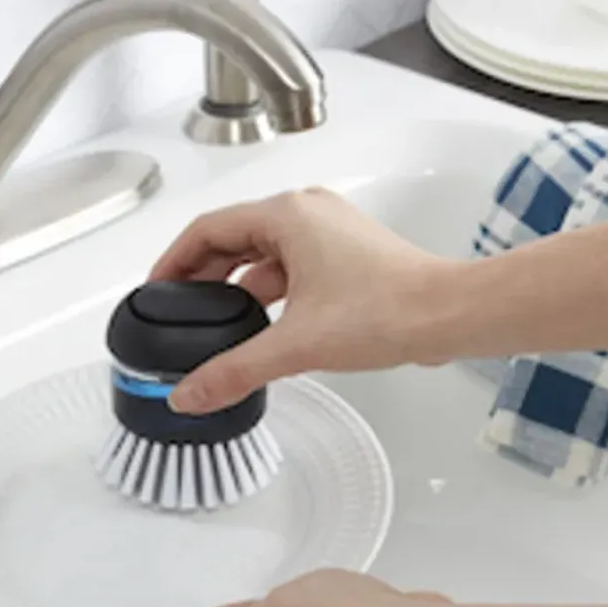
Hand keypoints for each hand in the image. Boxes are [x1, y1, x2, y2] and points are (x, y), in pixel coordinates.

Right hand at [149, 188, 452, 413]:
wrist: (450, 315)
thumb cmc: (388, 310)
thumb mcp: (296, 344)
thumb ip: (234, 370)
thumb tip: (190, 393)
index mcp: (287, 215)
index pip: (208, 229)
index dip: (175, 259)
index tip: (157, 288)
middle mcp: (306, 213)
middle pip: (233, 238)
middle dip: (203, 273)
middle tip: (179, 308)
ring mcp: (327, 231)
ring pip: (262, 253)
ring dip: (236, 283)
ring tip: (213, 320)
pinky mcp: (343, 253)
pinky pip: (289, 265)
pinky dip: (267, 289)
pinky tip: (259, 322)